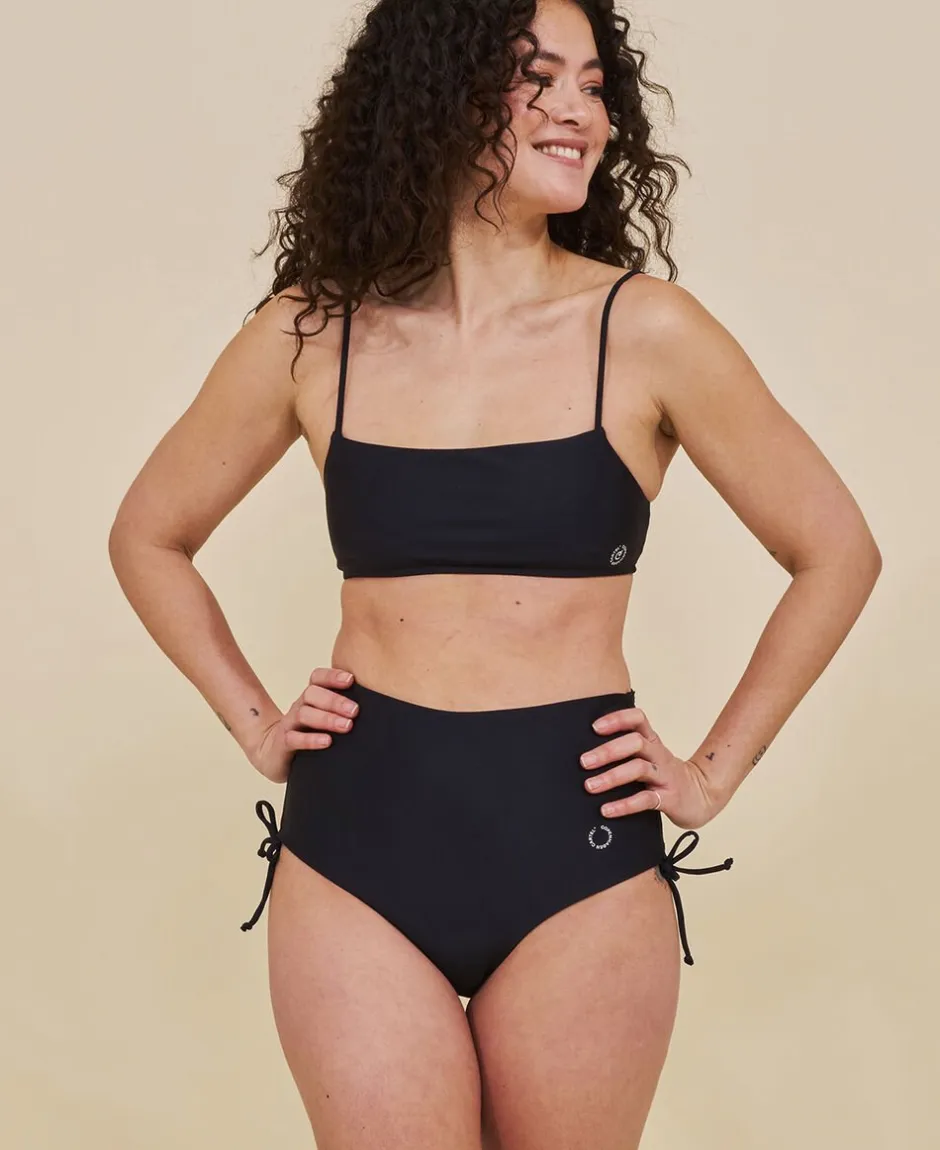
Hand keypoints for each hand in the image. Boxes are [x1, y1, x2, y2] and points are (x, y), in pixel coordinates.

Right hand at [249, 666, 359, 783]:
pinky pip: (294, 738)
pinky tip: (327, 741)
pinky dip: (311, 739)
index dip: (332, 676)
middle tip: (355, 711)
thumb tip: (378, 706)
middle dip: (335, 701)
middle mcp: (299, 706)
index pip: (317, 678)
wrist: (274, 753)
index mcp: (310, 697)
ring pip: (304, 714)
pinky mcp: (283, 744)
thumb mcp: (324, 717)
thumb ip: (344, 710)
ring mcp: (289, 724)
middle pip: (312, 693)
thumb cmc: (308, 733)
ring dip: (327, 718)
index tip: (351, 680)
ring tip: (346, 726)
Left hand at [580, 702, 725, 830]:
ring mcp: (665, 776)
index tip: (594, 727)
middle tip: (584, 762)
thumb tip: (586, 753)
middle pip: (635, 742)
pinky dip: (624, 805)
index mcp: (652, 741)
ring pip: (639, 769)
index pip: (638, 719)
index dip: (617, 719)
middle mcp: (658, 755)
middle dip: (607, 751)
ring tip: (590, 786)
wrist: (702, 796)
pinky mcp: (669, 798)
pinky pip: (646, 799)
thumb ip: (626, 751)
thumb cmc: (664, 775)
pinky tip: (607, 810)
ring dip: (611, 777)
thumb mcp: (649, 756)